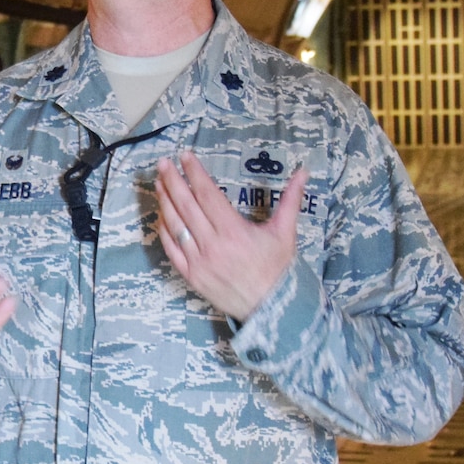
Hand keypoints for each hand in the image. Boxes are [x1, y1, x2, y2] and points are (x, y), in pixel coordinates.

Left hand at [155, 152, 306, 321]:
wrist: (271, 307)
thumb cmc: (278, 269)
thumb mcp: (286, 232)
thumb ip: (291, 199)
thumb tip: (303, 172)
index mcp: (234, 231)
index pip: (208, 194)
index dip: (195, 173)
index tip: (185, 157)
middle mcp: (213, 245)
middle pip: (186, 205)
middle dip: (173, 181)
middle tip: (164, 163)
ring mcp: (199, 261)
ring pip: (175, 225)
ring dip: (165, 201)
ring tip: (159, 183)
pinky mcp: (191, 276)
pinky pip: (171, 249)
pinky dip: (165, 230)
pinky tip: (161, 215)